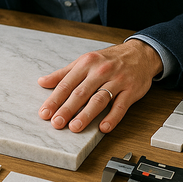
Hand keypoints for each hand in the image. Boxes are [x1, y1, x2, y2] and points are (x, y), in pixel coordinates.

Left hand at [38, 40, 162, 132]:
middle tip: (56, 123)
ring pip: (99, 99)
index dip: (54, 99)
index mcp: (86, 63)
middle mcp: (100, 71)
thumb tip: (42, 82)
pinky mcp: (131, 90)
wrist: (140, 53)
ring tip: (75, 127)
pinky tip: (104, 127)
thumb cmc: (109, 59)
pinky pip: (121, 106)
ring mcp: (116, 81)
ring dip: (86, 114)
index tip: (45, 113)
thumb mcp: (84, 61)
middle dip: (67, 109)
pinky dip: (112, 117)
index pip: (67, 84)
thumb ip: (63, 73)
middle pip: (81, 93)